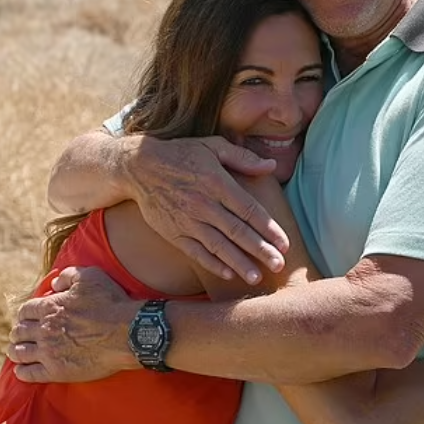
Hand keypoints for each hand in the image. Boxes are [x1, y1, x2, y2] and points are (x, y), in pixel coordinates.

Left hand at [7, 267, 140, 382]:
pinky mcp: (57, 371)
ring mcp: (49, 352)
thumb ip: (68, 275)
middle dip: (18, 332)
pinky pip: (30, 374)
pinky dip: (22, 372)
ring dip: (16, 352)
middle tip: (21, 335)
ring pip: (20, 353)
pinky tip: (21, 371)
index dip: (24, 314)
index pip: (25, 311)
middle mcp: (44, 330)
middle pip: (19, 332)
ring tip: (17, 352)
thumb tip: (54, 284)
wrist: (127, 333)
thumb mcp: (91, 277)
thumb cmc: (111, 303)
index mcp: (50, 307)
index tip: (27, 317)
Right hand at [124, 135, 289, 283]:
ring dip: (239, 263)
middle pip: (238, 232)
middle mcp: (204, 204)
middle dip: (261, 250)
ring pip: (218, 246)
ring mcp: (188, 221)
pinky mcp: (173, 233)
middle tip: (279, 265)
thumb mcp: (212, 146)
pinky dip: (212, 264)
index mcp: (217, 183)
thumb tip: (271, 166)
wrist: (139, 167)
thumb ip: (242, 158)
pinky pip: (196, 252)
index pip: (249, 210)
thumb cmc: (181, 154)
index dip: (269, 228)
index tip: (284, 243)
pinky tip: (227, 274)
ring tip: (256, 277)